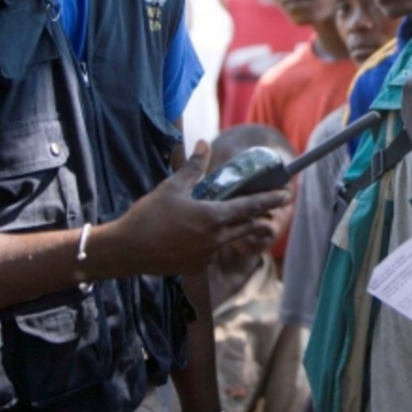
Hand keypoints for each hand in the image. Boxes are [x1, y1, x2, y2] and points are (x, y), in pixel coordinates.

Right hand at [97, 142, 290, 277]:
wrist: (125, 251)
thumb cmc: (148, 216)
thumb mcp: (172, 187)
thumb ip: (194, 167)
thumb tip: (204, 144)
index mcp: (213, 217)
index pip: (250, 206)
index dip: (269, 200)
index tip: (287, 195)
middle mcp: (215, 239)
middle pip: (245, 225)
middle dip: (256, 216)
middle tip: (265, 207)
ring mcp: (206, 256)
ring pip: (228, 239)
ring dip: (231, 229)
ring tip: (225, 219)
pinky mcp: (195, 267)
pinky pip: (211, 252)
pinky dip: (211, 242)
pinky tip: (196, 236)